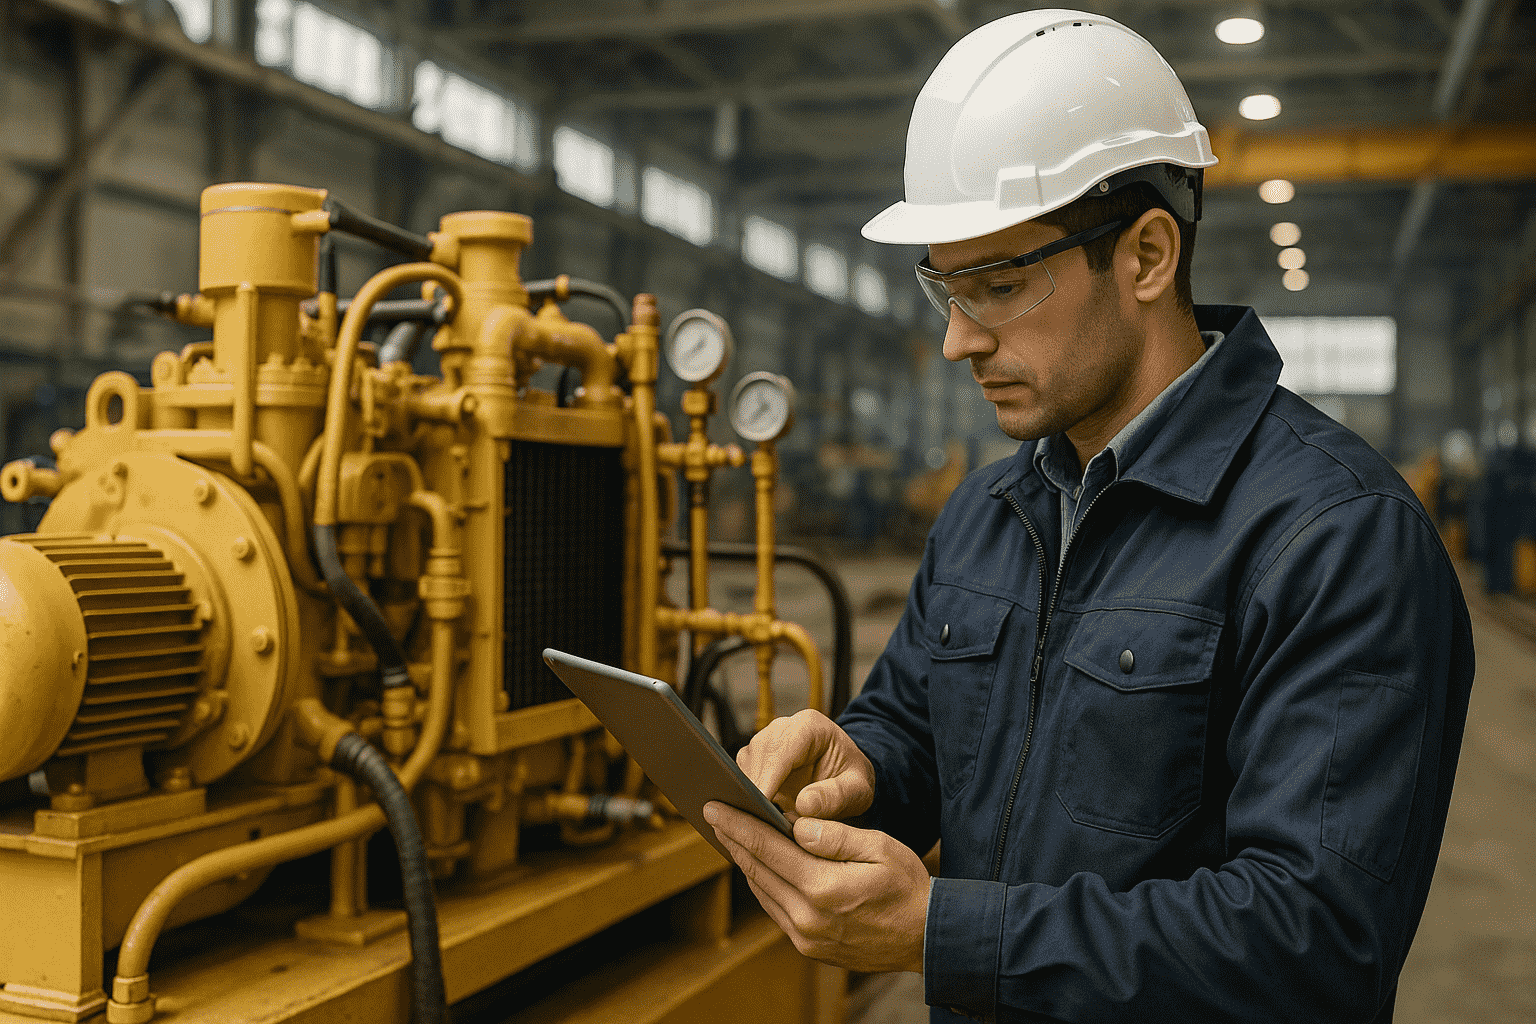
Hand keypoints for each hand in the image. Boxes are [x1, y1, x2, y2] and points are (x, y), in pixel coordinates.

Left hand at [703, 800, 929, 973]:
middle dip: (734, 839)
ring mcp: (806, 936)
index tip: (714, 806)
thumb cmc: (907, 887)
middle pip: (757, 870)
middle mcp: (807, 917)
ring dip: (746, 862)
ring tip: (733, 836)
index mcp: (823, 888)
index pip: (767, 848)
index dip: (737, 825)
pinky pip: (775, 909)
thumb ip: (834, 836)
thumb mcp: (880, 848)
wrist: (926, 938)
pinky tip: (761, 866)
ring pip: (762, 891)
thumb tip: (796, 824)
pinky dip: (764, 884)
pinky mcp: (808, 947)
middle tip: (716, 814)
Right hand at [736, 709, 874, 822]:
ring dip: (746, 797)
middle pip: (757, 758)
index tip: (760, 808)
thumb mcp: (858, 789)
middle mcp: (781, 729)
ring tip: (756, 828)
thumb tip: (804, 805)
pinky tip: (753, 822)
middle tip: (758, 826)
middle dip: (755, 792)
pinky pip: (739, 780)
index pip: (782, 750)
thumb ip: (837, 796)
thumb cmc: (852, 779)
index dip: (768, 779)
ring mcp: (764, 744)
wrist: (844, 774)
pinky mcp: (753, 761)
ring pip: (743, 769)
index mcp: (809, 727)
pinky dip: (744, 800)